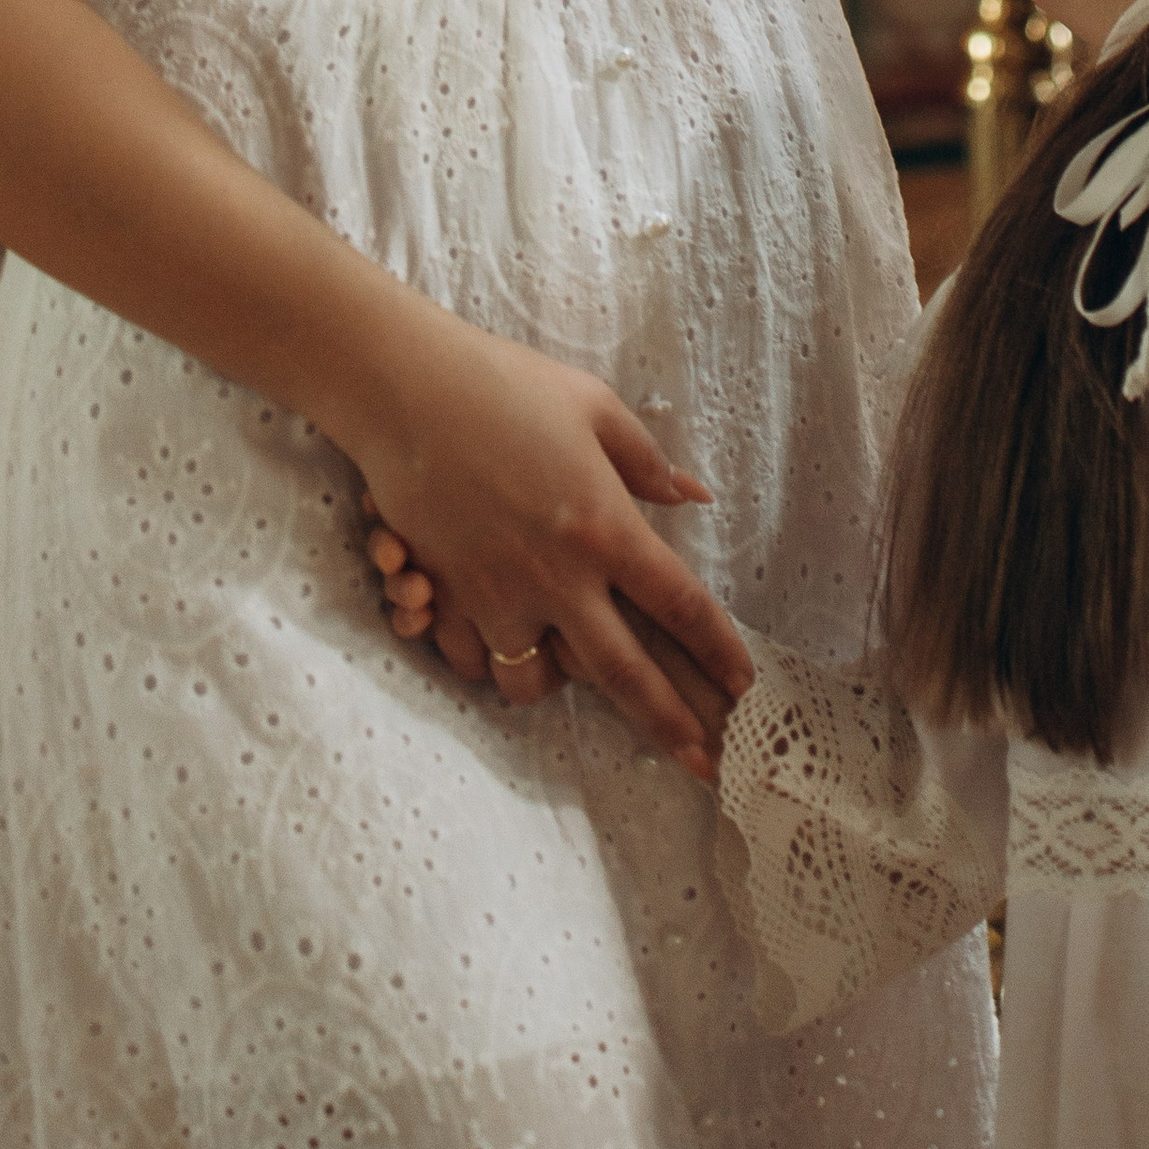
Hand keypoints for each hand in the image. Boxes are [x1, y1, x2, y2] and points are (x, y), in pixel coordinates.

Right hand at [347, 316, 751, 781]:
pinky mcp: (443, 598)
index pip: (679, 605)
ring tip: (569, 672)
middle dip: (670, 725)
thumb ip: (646, 462)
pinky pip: (472, 661)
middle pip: (623, 674)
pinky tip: (498, 641)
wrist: (402, 389)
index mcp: (603, 528)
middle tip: (706, 763)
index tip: (746, 687)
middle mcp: (555, 577)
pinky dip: (488, 660)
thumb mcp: (593, 406)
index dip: (719, 651)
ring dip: (556, 688)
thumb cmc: (505, 385)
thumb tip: (694, 495)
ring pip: (534, 684)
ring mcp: (495, 596)